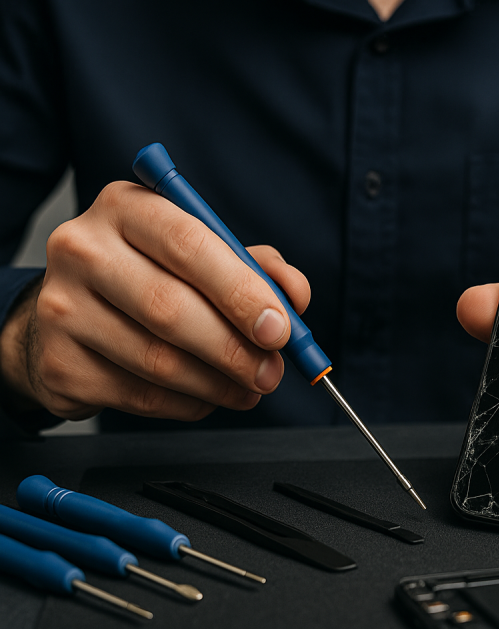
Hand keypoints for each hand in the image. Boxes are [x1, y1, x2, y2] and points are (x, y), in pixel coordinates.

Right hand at [0, 181, 310, 421]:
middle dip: (235, 350)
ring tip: (250, 388)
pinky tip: (208, 396)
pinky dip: (189, 403)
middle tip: (272, 371)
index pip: (188, 244)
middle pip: (170, 309)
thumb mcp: (205, 254)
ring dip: (219, 384)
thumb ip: (258, 267)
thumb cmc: (152, 276)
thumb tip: (294, 295)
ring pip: (158, 360)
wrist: (71, 315)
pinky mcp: (59, 364)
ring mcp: (62, 308)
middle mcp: (83, 250)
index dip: (241, 290)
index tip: (279, 328)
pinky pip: (140, 395)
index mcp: (126, 208)